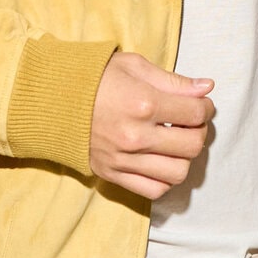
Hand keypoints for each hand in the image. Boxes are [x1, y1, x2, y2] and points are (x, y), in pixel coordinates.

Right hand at [87, 52, 213, 199]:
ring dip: (184, 157)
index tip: (200, 104)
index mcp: (143, 103)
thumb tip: (207, 87)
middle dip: (199, 131)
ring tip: (175, 142)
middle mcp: (136, 136)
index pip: (195, 113)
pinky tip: (160, 160)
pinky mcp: (113, 174)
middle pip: (192, 145)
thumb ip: (173, 81)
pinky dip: (165, 179)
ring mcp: (124, 159)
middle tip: (190, 122)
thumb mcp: (133, 66)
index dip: (205, 107)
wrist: (50, 99)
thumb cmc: (93, 77)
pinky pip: (154, 190)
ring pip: (178, 173)